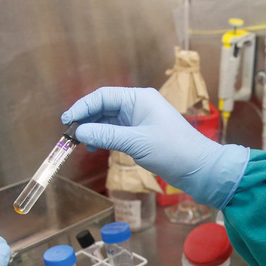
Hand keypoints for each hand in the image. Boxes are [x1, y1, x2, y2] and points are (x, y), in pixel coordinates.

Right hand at [61, 87, 248, 208]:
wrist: (199, 168)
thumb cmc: (174, 151)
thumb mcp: (136, 143)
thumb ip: (107, 136)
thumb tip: (80, 133)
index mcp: (139, 98)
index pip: (103, 96)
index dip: (82, 107)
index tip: (66, 120)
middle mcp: (139, 105)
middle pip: (104, 106)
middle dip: (86, 119)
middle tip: (69, 135)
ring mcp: (140, 119)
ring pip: (109, 120)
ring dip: (94, 130)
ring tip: (81, 144)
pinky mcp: (142, 134)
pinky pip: (117, 131)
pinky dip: (104, 138)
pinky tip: (96, 147)